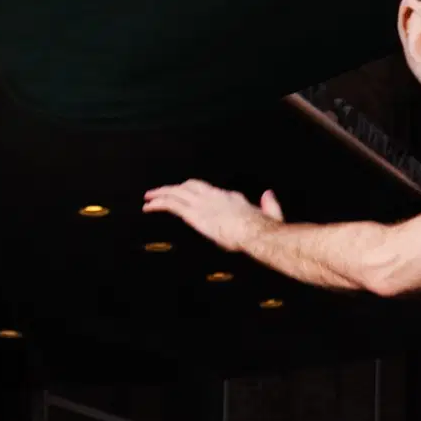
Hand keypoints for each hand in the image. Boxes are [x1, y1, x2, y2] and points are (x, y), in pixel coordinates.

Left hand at [143, 180, 286, 255]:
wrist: (257, 233)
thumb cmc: (266, 230)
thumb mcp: (272, 215)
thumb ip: (269, 204)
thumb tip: (269, 194)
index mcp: (233, 198)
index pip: (212, 192)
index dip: (201, 194)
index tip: (194, 198)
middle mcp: (215, 196)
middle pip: (191, 186)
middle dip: (177, 188)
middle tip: (164, 191)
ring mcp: (203, 204)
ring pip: (177, 192)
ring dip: (161, 193)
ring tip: (149, 196)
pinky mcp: (194, 214)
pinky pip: (171, 205)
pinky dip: (157, 203)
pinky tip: (148, 207)